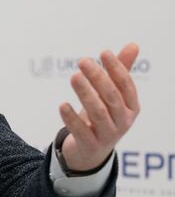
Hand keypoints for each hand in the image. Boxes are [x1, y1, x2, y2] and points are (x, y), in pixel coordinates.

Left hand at [59, 43, 140, 170]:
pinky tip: (62, 105)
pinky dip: (71, 118)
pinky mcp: (90, 145)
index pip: (125, 85)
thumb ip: (120, 71)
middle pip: (111, 97)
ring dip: (85, 93)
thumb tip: (133, 44)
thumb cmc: (103, 116)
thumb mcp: (112, 95)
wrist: (91, 152)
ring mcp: (108, 135)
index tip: (103, 52)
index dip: (116, 68)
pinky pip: (81, 131)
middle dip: (98, 78)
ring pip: (98, 113)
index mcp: (131, 107)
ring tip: (74, 77)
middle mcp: (123, 121)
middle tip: (82, 61)